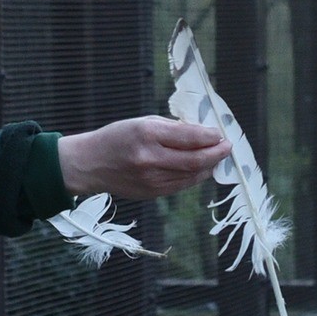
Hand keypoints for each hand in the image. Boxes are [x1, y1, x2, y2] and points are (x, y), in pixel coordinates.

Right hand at [56, 117, 231, 199]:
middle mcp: (149, 158)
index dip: (210, 137)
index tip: (220, 134)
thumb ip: (172, 128)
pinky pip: (180, 186)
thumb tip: (202, 134)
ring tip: (216, 158)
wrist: (90, 164)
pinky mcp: (151, 193)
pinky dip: (194, 177)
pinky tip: (200, 169)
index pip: (189, 137)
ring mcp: (150, 179)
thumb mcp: (142, 122)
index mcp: (147, 133)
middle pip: (194, 160)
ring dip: (208, 167)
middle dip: (216, 153)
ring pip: (190, 176)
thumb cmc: (117, 138)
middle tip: (226, 148)